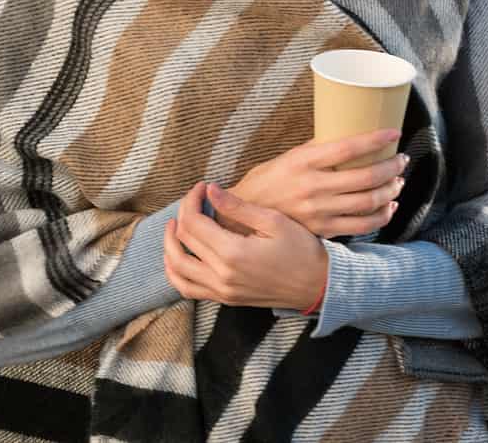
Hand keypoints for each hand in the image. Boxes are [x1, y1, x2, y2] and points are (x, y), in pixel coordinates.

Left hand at [162, 181, 327, 310]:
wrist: (318, 286)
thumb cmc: (301, 250)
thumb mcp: (273, 221)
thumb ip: (237, 207)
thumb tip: (210, 189)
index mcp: (232, 253)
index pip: (193, 222)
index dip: (191, 200)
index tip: (201, 187)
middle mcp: (221, 276)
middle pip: (182, 242)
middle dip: (181, 215)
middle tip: (192, 201)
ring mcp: (222, 291)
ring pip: (177, 270)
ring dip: (169, 246)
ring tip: (175, 227)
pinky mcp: (226, 300)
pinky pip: (188, 290)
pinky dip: (177, 273)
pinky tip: (180, 256)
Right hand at [226, 128, 409, 237]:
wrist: (242, 219)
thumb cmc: (265, 183)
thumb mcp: (286, 158)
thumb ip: (314, 151)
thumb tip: (346, 136)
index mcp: (303, 162)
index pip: (348, 148)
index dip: (376, 140)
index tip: (394, 133)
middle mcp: (313, 187)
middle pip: (365, 177)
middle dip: (391, 167)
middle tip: (401, 159)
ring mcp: (319, 211)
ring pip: (368, 202)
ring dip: (390, 190)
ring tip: (398, 180)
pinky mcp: (323, 230)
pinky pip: (361, 225)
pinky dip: (381, 216)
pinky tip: (389, 207)